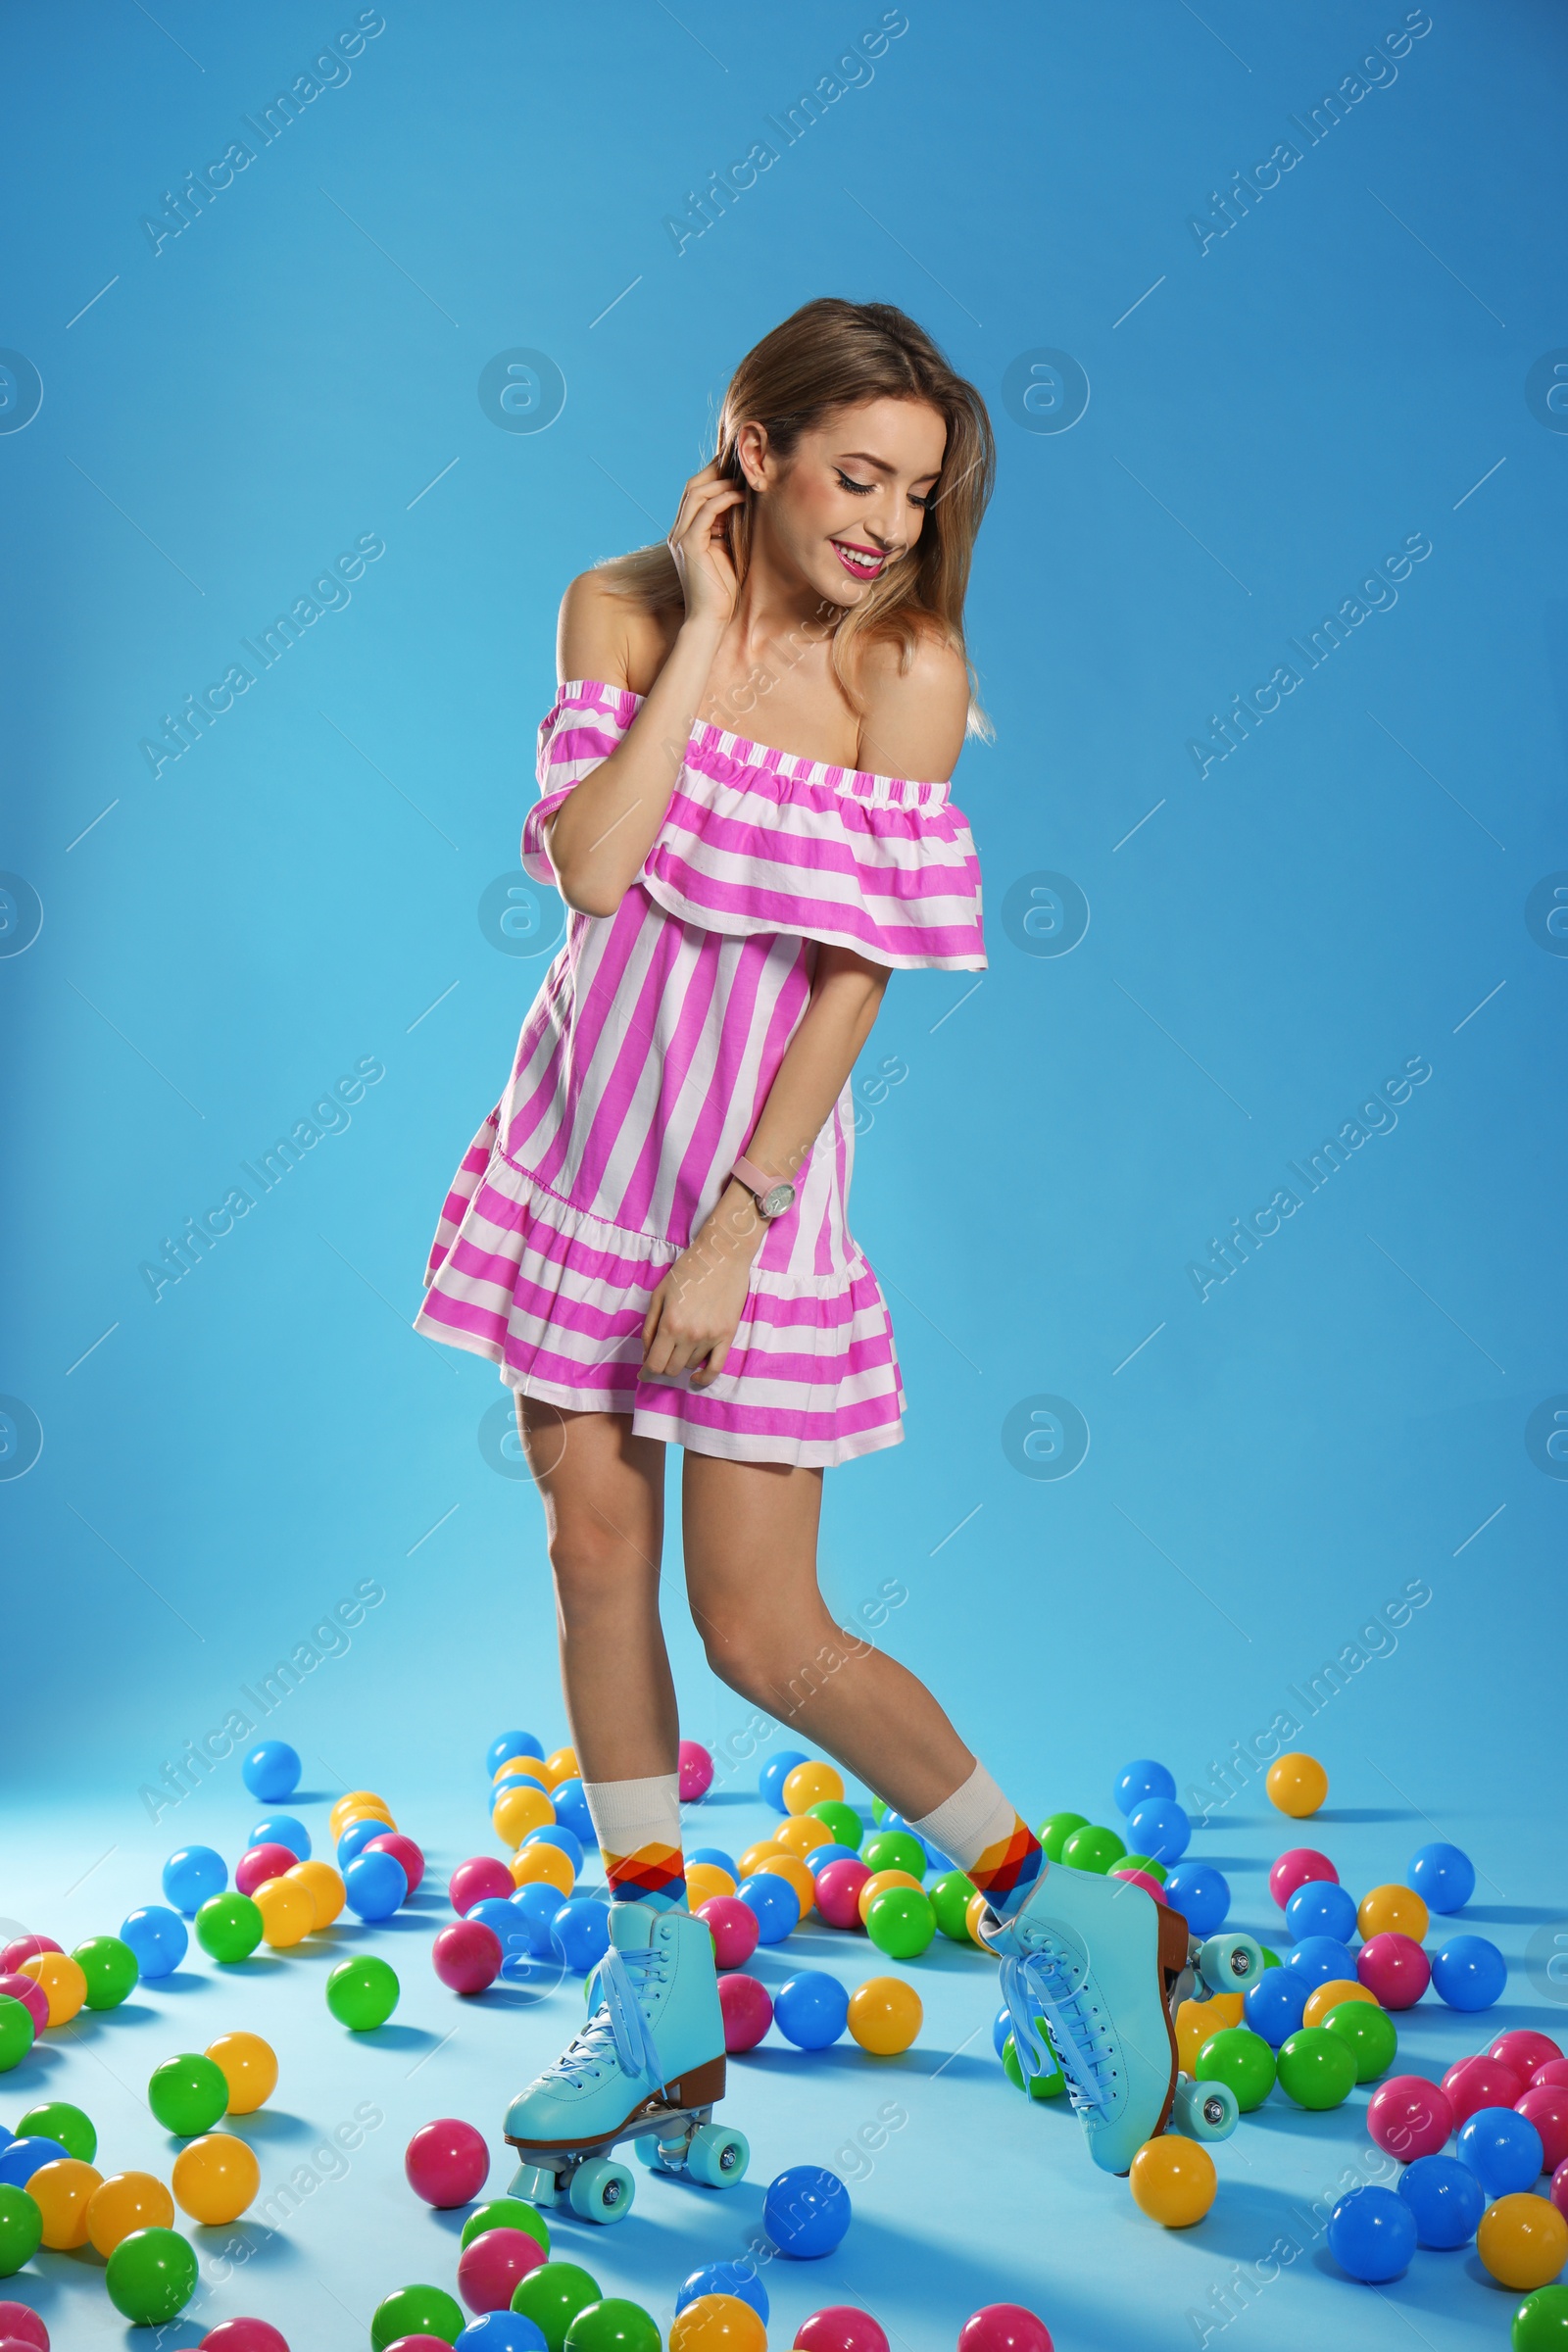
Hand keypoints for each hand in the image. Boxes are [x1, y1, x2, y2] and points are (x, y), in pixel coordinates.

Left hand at [641, 1191, 760, 1387]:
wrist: (722, 1256)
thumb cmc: (687, 1271)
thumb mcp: (659, 1294)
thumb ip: (650, 1327)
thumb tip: (647, 1353)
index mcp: (670, 1324)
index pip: (654, 1363)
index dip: (646, 1373)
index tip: (642, 1374)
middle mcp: (689, 1335)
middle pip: (671, 1369)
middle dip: (662, 1366)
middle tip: (661, 1356)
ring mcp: (710, 1337)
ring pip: (690, 1366)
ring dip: (682, 1360)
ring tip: (681, 1344)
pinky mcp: (727, 1335)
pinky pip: (716, 1368)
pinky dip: (705, 1378)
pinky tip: (697, 1377)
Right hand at [667, 459, 743, 630]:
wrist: (709, 619)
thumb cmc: (720, 591)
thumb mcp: (725, 552)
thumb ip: (726, 530)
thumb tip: (741, 506)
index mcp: (685, 533)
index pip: (694, 494)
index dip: (712, 476)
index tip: (734, 466)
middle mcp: (678, 532)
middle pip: (692, 487)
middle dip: (715, 471)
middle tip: (738, 462)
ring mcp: (681, 538)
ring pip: (696, 496)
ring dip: (720, 483)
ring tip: (743, 479)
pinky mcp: (689, 546)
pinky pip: (705, 513)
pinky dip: (722, 500)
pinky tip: (739, 497)